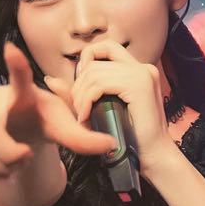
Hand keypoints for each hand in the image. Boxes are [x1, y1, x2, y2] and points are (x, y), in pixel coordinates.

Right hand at [0, 41, 117, 205]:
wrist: (23, 141)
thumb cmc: (44, 123)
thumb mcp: (65, 129)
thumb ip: (84, 137)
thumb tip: (110, 145)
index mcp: (22, 94)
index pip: (19, 76)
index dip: (16, 64)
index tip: (12, 48)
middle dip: (8, 149)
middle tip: (27, 156)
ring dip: (9, 164)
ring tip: (25, 159)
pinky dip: (1, 173)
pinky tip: (11, 167)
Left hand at [44, 40, 176, 175]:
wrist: (154, 157)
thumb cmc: (130, 137)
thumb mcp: (101, 110)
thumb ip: (79, 94)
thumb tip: (50, 80)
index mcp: (139, 70)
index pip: (106, 48)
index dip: (87, 62)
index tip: (83, 88)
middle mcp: (143, 68)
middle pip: (96, 60)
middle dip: (79, 83)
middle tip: (78, 108)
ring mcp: (142, 75)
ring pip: (95, 72)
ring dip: (81, 96)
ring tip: (82, 116)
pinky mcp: (139, 86)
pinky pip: (100, 84)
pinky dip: (87, 100)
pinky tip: (86, 117)